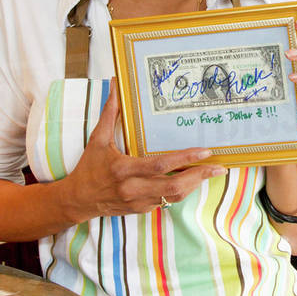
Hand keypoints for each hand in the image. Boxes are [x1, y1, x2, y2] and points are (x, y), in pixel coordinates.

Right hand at [63, 82, 221, 217]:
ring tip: (211, 172)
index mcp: (124, 169)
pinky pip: (167, 201)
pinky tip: (192, 179)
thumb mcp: (98, 140)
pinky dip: (181, 190)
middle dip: (199, 177)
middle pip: (174, 186)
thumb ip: (110, 113)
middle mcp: (133, 188)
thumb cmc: (88, 168)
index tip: (204, 151)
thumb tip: (116, 85)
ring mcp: (139, 202)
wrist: (77, 200)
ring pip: (174, 197)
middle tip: (219, 168)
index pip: (160, 165)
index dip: (184, 158)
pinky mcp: (141, 210)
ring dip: (194, 184)